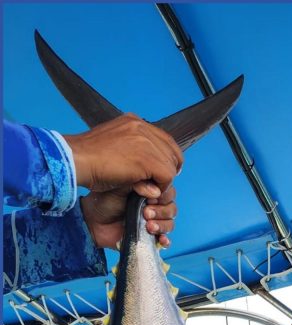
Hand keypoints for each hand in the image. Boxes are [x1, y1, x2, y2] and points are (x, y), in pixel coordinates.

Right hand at [63, 113, 182, 193]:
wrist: (76, 160)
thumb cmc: (88, 159)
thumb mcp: (112, 145)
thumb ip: (131, 149)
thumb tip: (146, 164)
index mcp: (133, 121)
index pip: (163, 138)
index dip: (166, 156)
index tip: (163, 171)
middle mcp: (141, 127)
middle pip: (171, 150)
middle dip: (169, 168)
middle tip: (161, 183)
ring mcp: (145, 141)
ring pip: (170, 164)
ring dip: (163, 180)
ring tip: (150, 189)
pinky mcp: (147, 159)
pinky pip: (167, 176)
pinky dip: (161, 186)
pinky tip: (147, 191)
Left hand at [80, 184, 176, 249]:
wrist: (93, 221)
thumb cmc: (104, 200)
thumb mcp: (121, 186)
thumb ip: (138, 184)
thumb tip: (156, 192)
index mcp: (148, 192)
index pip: (168, 192)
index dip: (163, 196)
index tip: (150, 198)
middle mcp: (153, 206)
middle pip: (171, 209)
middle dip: (162, 211)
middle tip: (146, 212)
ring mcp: (151, 223)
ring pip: (170, 224)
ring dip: (162, 225)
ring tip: (148, 225)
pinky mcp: (148, 238)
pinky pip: (164, 240)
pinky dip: (165, 240)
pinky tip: (160, 239)